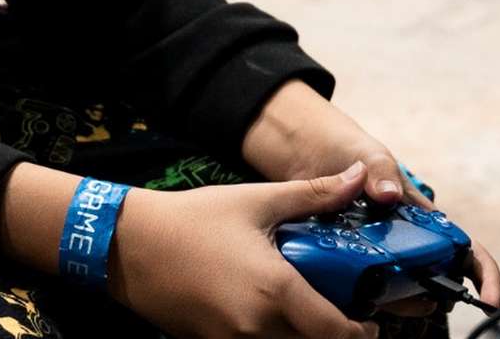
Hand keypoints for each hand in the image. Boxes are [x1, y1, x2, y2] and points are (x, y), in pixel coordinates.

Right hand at [108, 163, 382, 337]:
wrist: (128, 245)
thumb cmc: (194, 219)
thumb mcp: (257, 200)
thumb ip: (313, 194)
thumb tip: (358, 177)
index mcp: (274, 292)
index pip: (334, 332)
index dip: (360, 332)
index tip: (371, 321)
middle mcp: (256, 327)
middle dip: (335, 337)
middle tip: (345, 319)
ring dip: (302, 338)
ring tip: (310, 316)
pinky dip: (272, 338)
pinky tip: (272, 316)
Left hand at [243, 81, 499, 312]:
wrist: (307, 153)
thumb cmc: (351, 152)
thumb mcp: (371, 156)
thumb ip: (381, 172)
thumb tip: (390, 195)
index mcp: (422, 218)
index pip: (465, 248)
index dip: (483, 273)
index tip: (489, 296)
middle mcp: (405, 241)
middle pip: (435, 277)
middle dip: (438, 294)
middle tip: (425, 302)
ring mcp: (378, 254)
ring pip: (399, 289)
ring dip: (399, 299)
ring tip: (388, 300)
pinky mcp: (349, 263)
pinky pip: (361, 287)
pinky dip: (362, 295)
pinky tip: (354, 296)